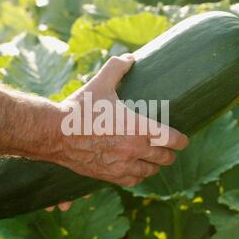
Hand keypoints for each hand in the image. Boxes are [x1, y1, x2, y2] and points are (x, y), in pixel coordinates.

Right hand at [52, 54, 188, 186]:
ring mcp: (121, 165)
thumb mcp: (100, 83)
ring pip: (149, 171)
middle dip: (170, 154)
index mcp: (138, 127)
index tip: (184, 141)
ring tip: (154, 162)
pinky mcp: (108, 175)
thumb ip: (118, 68)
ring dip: (154, 166)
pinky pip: (132, 180)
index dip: (181, 141)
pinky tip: (136, 172)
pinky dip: (138, 176)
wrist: (54, 133)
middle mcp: (134, 149)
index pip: (172, 139)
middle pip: (164, 158)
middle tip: (170, 150)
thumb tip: (131, 57)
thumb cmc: (79, 107)